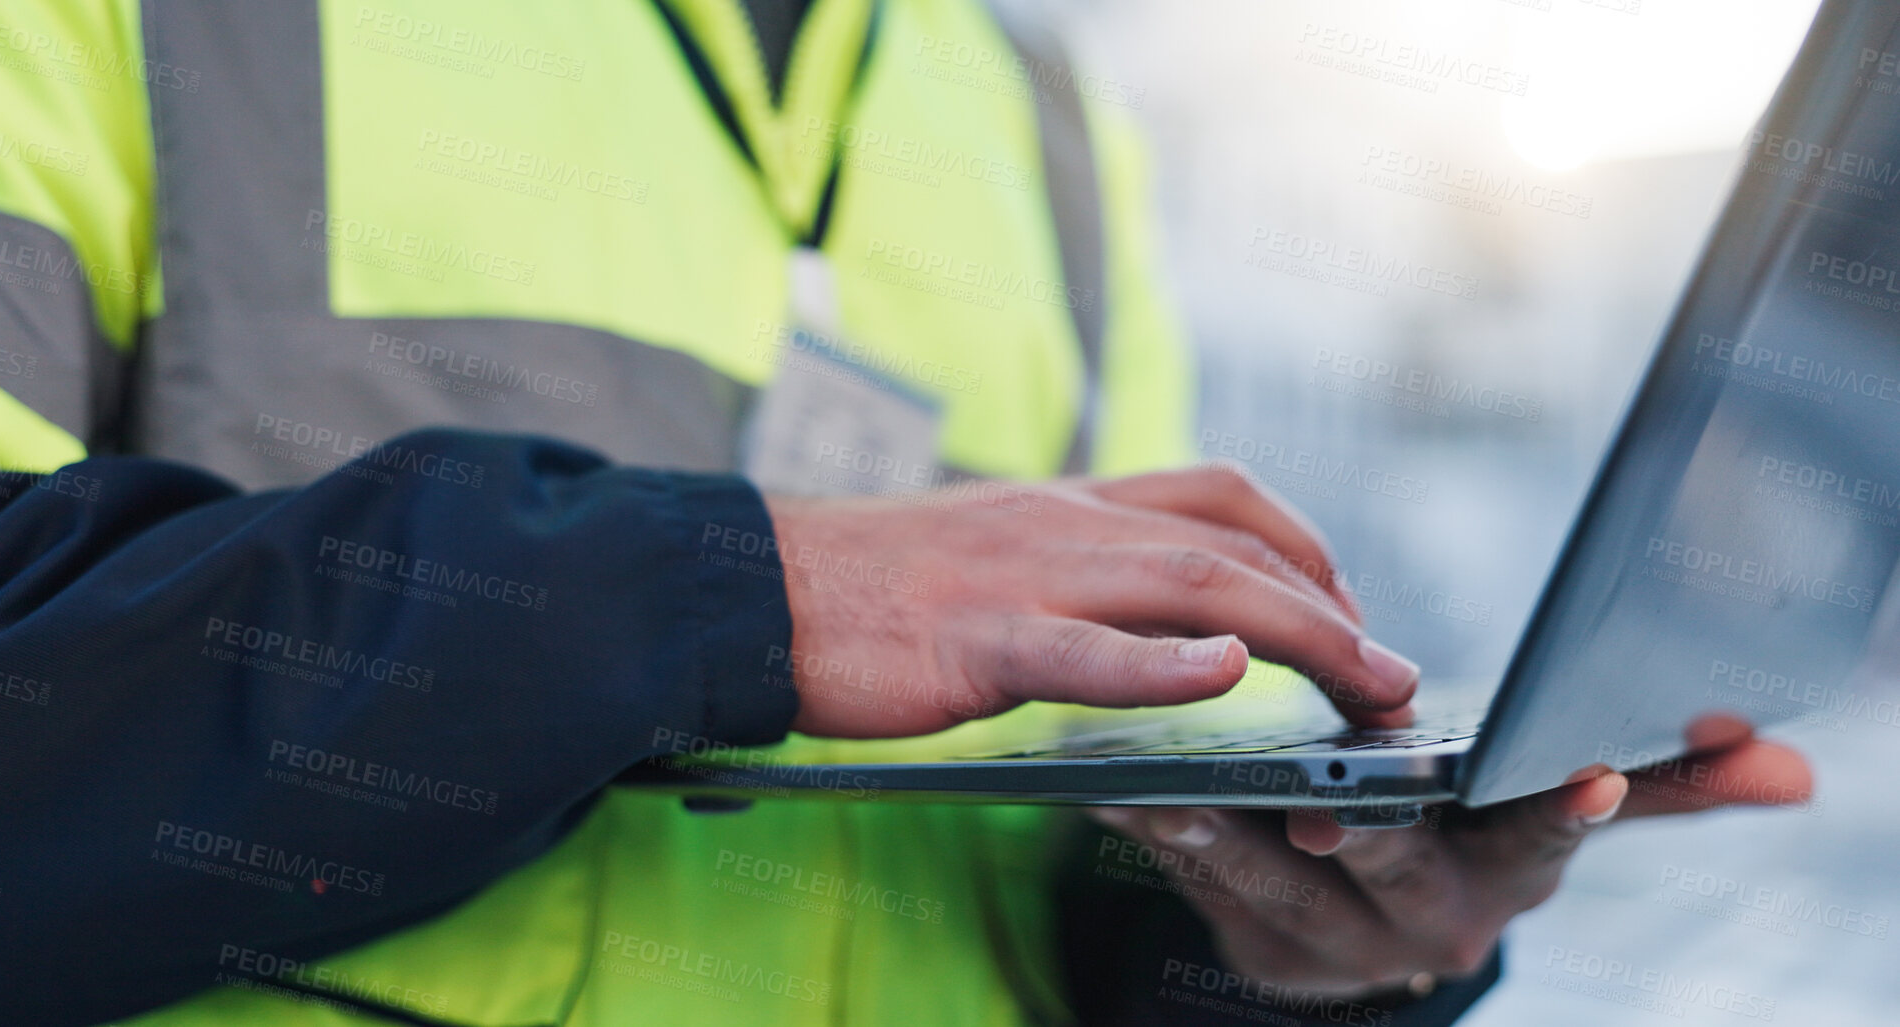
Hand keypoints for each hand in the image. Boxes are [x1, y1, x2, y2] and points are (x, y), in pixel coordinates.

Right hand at [761, 465, 1419, 737]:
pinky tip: (1221, 676)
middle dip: (1332, 605)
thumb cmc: (862, 588)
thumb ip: (1066, 570)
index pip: (1215, 494)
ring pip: (1188, 585)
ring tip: (1365, 680)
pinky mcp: (974, 642)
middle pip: (1230, 542)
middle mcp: (1060, 524)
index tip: (1349, 599)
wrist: (747, 587)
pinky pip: (1082, 649)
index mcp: (1063, 504)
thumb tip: (1145, 613)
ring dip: (1295, 630)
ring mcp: (1021, 579)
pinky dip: (1162, 662)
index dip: (1302, 541)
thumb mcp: (984, 555)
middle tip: (1392, 669)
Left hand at [1089, 725, 1812, 998]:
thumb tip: (1796, 774)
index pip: (1542, 835)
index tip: (1594, 773)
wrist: (1363, 927)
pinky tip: (1113, 784)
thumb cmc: (1464, 838)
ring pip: (1272, 873)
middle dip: (1366, 830)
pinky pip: (1191, 875)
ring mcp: (1327, 933)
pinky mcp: (1244, 932)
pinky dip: (1152, 829)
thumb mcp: (1546, 817)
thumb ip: (1664, 789)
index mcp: (1501, 870)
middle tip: (1331, 802)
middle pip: (1394, 861)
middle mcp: (1420, 913)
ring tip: (1183, 784)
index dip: (1570, 808)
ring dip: (1223, 829)